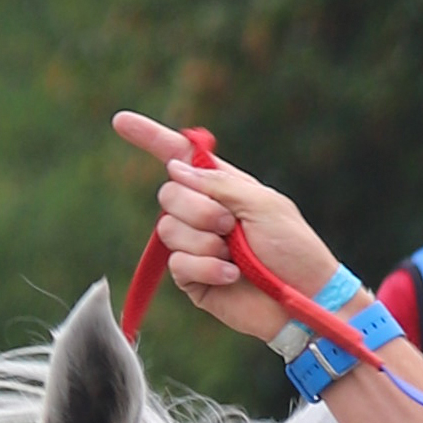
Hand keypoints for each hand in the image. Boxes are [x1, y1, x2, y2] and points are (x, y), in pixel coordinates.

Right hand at [112, 111, 338, 346]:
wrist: (302, 300)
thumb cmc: (294, 249)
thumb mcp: (263, 203)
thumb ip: (219, 184)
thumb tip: (175, 168)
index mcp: (223, 187)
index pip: (180, 157)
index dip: (151, 138)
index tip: (121, 122)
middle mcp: (205, 212)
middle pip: (169, 194)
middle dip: (197, 209)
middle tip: (228, 225)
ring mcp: (196, 245)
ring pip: (169, 229)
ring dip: (204, 241)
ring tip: (234, 256)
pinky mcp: (193, 279)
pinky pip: (177, 264)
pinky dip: (205, 268)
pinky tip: (231, 276)